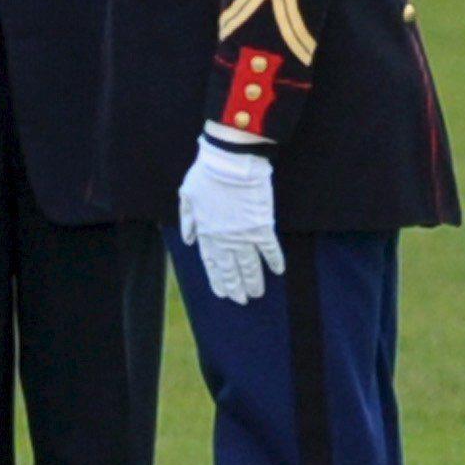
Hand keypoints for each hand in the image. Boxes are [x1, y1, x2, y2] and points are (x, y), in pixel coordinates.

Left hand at [177, 129, 283, 304]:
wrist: (229, 164)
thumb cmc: (206, 175)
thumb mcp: (186, 197)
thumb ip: (187, 220)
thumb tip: (187, 239)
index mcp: (205, 231)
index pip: (211, 262)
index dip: (216, 278)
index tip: (221, 292)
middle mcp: (223, 238)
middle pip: (229, 268)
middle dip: (235, 286)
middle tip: (241, 300)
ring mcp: (243, 234)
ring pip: (249, 264)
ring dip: (253, 280)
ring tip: (256, 294)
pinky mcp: (261, 227)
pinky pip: (270, 249)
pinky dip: (274, 261)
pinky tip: (278, 272)